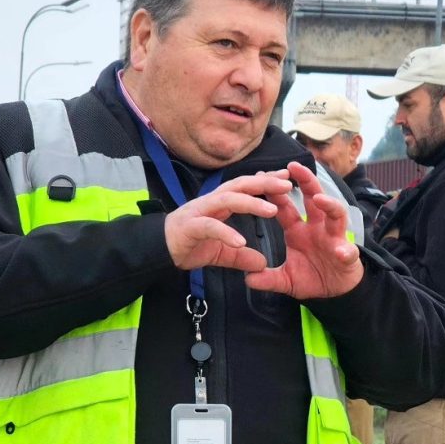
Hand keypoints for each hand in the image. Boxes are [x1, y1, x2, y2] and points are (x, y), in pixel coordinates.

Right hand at [164, 171, 292, 271]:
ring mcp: (200, 212)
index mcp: (220, 204)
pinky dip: (226, 233)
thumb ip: (240, 256)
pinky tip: (241, 242)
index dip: (265, 182)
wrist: (157, 251)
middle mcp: (211, 202)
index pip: (246, 187)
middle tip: (287, 184)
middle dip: (264, 183)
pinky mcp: (190, 227)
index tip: (286, 179)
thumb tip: (261, 264)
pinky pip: (210, 227)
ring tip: (272, 210)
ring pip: (228, 200)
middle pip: (240, 185)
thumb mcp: (221, 253)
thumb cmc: (188, 244)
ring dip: (251, 203)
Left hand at [245, 162, 363, 298]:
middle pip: (313, 198)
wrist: (335, 292)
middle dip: (305, 181)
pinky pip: (348, 250)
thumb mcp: (286, 280)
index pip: (285, 206)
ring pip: (336, 215)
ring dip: (329, 205)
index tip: (261, 176)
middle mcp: (317, 228)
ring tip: (319, 200)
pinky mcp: (348, 255)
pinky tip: (341, 252)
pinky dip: (346, 250)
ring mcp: (334, 238)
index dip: (274, 192)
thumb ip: (268, 279)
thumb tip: (248, 279)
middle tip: (294, 166)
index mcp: (298, 230)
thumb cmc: (311, 278)